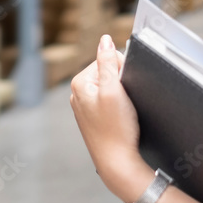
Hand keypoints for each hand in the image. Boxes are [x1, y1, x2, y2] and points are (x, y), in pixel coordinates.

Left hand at [70, 34, 152, 200]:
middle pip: (108, 72)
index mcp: (79, 82)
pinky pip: (109, 101)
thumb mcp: (114, 90)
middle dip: (121, 82)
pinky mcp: (93, 117)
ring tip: (121, 113)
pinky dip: (117, 106)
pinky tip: (119, 119)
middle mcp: (77, 93)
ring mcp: (84, 106)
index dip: (122, 69)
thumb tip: (105, 40)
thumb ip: (108, 62)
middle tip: (123, 103)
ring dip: (120, 95)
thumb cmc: (116, 129)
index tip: (124, 89)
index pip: (107, 58)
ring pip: (110, 87)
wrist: (117, 163)